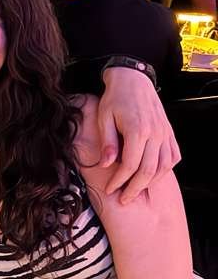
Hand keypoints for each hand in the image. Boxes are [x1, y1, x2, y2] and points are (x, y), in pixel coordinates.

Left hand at [98, 67, 180, 202]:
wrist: (133, 80)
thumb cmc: (114, 99)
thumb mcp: (104, 118)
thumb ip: (107, 142)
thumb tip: (106, 165)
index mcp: (137, 130)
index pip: (131, 165)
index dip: (120, 181)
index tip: (110, 190)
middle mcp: (155, 134)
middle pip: (149, 171)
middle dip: (135, 188)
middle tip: (123, 198)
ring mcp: (165, 133)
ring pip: (164, 167)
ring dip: (151, 182)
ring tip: (137, 190)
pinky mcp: (169, 132)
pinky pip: (173, 156)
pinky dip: (165, 169)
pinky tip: (154, 175)